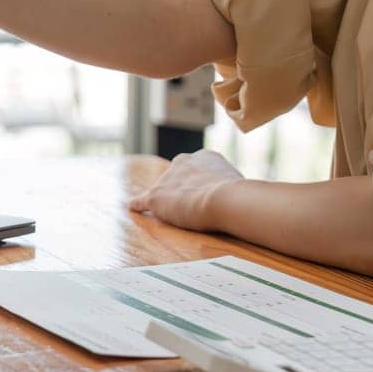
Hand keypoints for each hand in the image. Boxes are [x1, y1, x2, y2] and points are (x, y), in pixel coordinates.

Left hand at [128, 150, 244, 231]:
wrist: (225, 200)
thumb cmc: (238, 195)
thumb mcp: (238, 183)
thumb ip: (228, 186)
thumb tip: (238, 196)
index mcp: (205, 157)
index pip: (198, 170)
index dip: (203, 186)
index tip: (210, 197)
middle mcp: (183, 161)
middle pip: (178, 176)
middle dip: (183, 189)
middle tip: (194, 206)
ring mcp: (167, 178)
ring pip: (163, 190)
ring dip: (168, 202)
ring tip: (177, 214)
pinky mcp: (155, 196)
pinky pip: (141, 201)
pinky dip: (138, 205)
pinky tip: (133, 208)